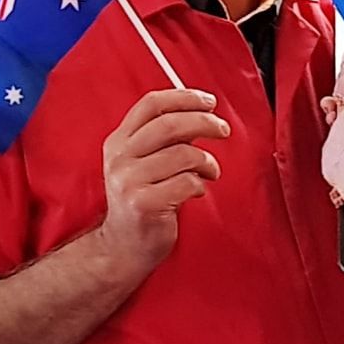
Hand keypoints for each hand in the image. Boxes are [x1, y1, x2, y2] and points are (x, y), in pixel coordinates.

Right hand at [96, 89, 230, 277]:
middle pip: (170, 124)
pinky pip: (187, 182)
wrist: (124, 246)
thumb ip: (165, 138)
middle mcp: (120, 158)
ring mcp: (129, 181)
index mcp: (119, 142)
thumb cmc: (144, 199)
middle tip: (224, 130)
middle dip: (206, 122)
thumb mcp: (144, 162)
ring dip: (207, 161)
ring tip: (210, 172)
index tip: (209, 101)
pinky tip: (196, 190)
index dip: (185, 97)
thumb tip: (203, 111)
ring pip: (184, 154)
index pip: (151, 104)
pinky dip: (200, 184)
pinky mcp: (143, 204)